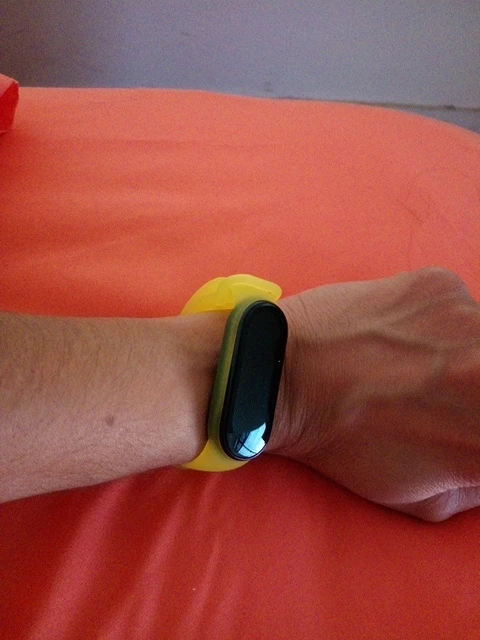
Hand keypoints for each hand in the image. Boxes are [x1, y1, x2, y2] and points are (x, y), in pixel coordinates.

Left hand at [275, 268, 479, 521]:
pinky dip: (440, 321)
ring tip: (419, 363)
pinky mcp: (439, 285)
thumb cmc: (345, 444)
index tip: (465, 415)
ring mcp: (469, 320)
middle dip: (473, 386)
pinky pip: (460, 304)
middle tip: (444, 388)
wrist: (285, 376)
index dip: (476, 421)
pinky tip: (400, 336)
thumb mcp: (425, 499)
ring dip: (467, 350)